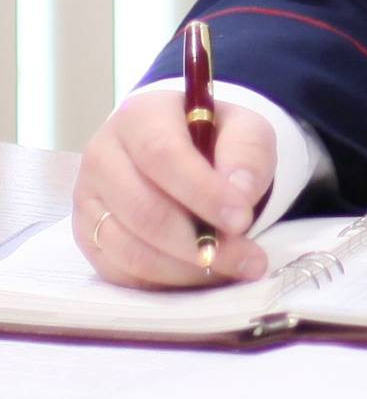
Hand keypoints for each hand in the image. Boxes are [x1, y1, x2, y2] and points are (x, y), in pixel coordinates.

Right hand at [72, 93, 277, 288]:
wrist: (186, 152)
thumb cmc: (214, 139)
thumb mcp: (244, 130)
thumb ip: (246, 155)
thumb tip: (239, 195)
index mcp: (139, 116)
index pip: (162, 155)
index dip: (202, 192)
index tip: (242, 219)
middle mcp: (102, 156)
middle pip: (143, 210)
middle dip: (198, 242)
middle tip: (247, 257)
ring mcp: (88, 200)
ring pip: (131, 250)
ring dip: (186, 269)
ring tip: (234, 267)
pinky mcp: (88, 238)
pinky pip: (123, 274)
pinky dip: (166, 282)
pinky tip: (203, 275)